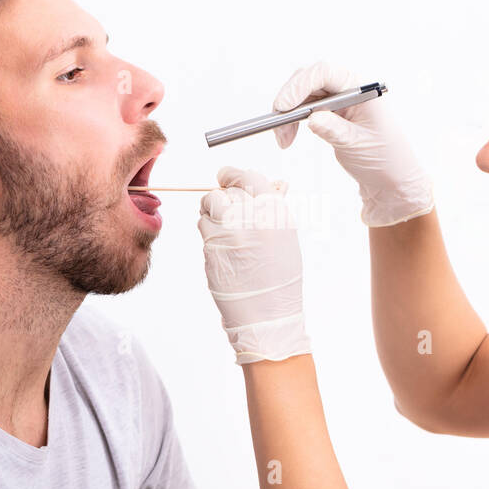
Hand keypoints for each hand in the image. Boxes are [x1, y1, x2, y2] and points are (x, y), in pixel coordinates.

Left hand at [198, 166, 310, 364]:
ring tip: (223, 226)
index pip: (250, 177)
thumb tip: (275, 184)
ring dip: (212, 209)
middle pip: (228, 188)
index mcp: (276, 213)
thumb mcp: (286, 239)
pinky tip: (220, 243)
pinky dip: (208, 229)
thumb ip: (275, 209)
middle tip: (225, 206)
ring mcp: (230, 231)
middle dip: (224, 194)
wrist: (267, 314)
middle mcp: (253, 218)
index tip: (226, 176)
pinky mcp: (212, 246)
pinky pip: (203, 225)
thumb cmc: (279, 279)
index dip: (234, 175)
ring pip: (211, 203)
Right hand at [270, 60, 434, 226]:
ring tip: (283, 140)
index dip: (300, 85)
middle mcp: (348, 89)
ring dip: (287, 115)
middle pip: (308, 80)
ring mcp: (338, 101)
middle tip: (277, 125)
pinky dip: (292, 122)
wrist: (391, 180)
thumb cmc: (384, 159)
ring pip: (302, 96)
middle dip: (289, 101)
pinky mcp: (330, 114)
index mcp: (361, 88)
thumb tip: (312, 117)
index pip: (325, 73)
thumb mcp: (358, 145)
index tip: (283, 106)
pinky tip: (287, 138)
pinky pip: (304, 109)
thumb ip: (335, 130)